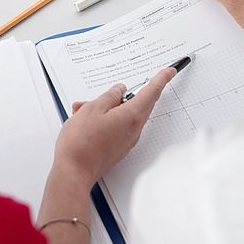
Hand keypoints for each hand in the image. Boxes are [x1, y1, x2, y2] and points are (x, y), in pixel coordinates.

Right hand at [52, 67, 175, 189]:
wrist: (74, 171)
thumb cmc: (81, 142)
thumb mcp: (92, 109)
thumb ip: (109, 96)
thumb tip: (118, 91)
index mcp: (131, 116)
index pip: (151, 92)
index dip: (161, 79)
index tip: (170, 71)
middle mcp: (134, 130)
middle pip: (140, 104)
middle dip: (127, 94)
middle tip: (119, 88)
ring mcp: (127, 141)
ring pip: (125, 116)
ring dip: (110, 108)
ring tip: (86, 109)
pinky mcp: (118, 149)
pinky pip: (119, 127)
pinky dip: (107, 119)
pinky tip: (89, 121)